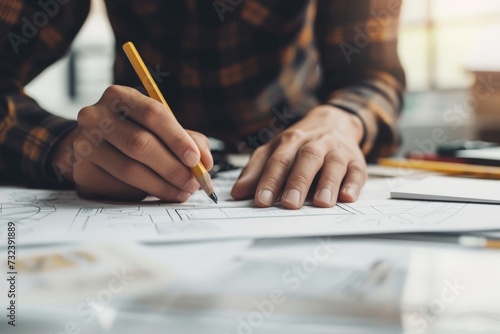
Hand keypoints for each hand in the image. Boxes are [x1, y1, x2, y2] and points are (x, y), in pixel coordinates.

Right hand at [50, 85, 212, 201]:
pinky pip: (118, 187)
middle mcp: (96, 116)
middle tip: (194, 182)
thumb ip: (188, 140)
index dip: (177, 138)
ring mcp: (84, 144)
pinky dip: (145, 194)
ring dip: (163, 185)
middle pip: (140, 143)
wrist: (92, 146)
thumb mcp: (161, 129)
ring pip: (130, 169)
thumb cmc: (135, 133)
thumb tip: (206, 161)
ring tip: (183, 192)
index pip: (152, 113)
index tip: (196, 160)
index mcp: (120, 97)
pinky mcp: (82, 171)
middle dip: (173, 167)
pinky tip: (161, 194)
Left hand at [231, 105, 366, 208]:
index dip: (269, 181)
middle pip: (305, 160)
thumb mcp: (274, 151)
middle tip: (290, 203)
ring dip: (327, 183)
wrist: (334, 122)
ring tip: (321, 202)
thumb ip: (256, 171)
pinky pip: (357, 171)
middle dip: (297, 182)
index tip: (261, 201)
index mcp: (289, 142)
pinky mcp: (356, 161)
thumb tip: (238, 193)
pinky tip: (348, 197)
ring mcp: (336, 151)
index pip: (278, 161)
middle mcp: (314, 144)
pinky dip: (353, 184)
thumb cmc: (299, 143)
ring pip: (333, 165)